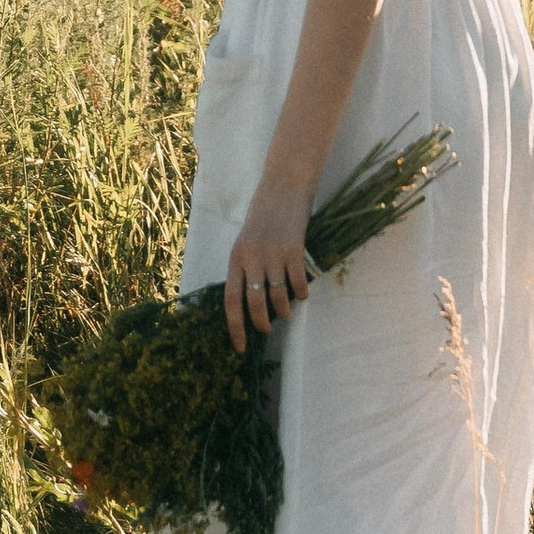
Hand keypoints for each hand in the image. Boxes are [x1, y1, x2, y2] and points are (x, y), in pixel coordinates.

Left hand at [224, 179, 313, 355]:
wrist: (283, 186)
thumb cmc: (263, 214)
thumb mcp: (246, 240)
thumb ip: (247, 266)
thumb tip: (252, 300)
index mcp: (235, 257)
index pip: (231, 300)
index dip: (235, 327)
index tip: (240, 347)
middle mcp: (252, 258)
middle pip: (254, 303)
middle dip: (261, 324)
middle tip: (267, 331)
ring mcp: (273, 254)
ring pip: (278, 297)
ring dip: (283, 310)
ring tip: (287, 312)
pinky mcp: (294, 250)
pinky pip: (298, 283)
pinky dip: (301, 293)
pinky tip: (302, 294)